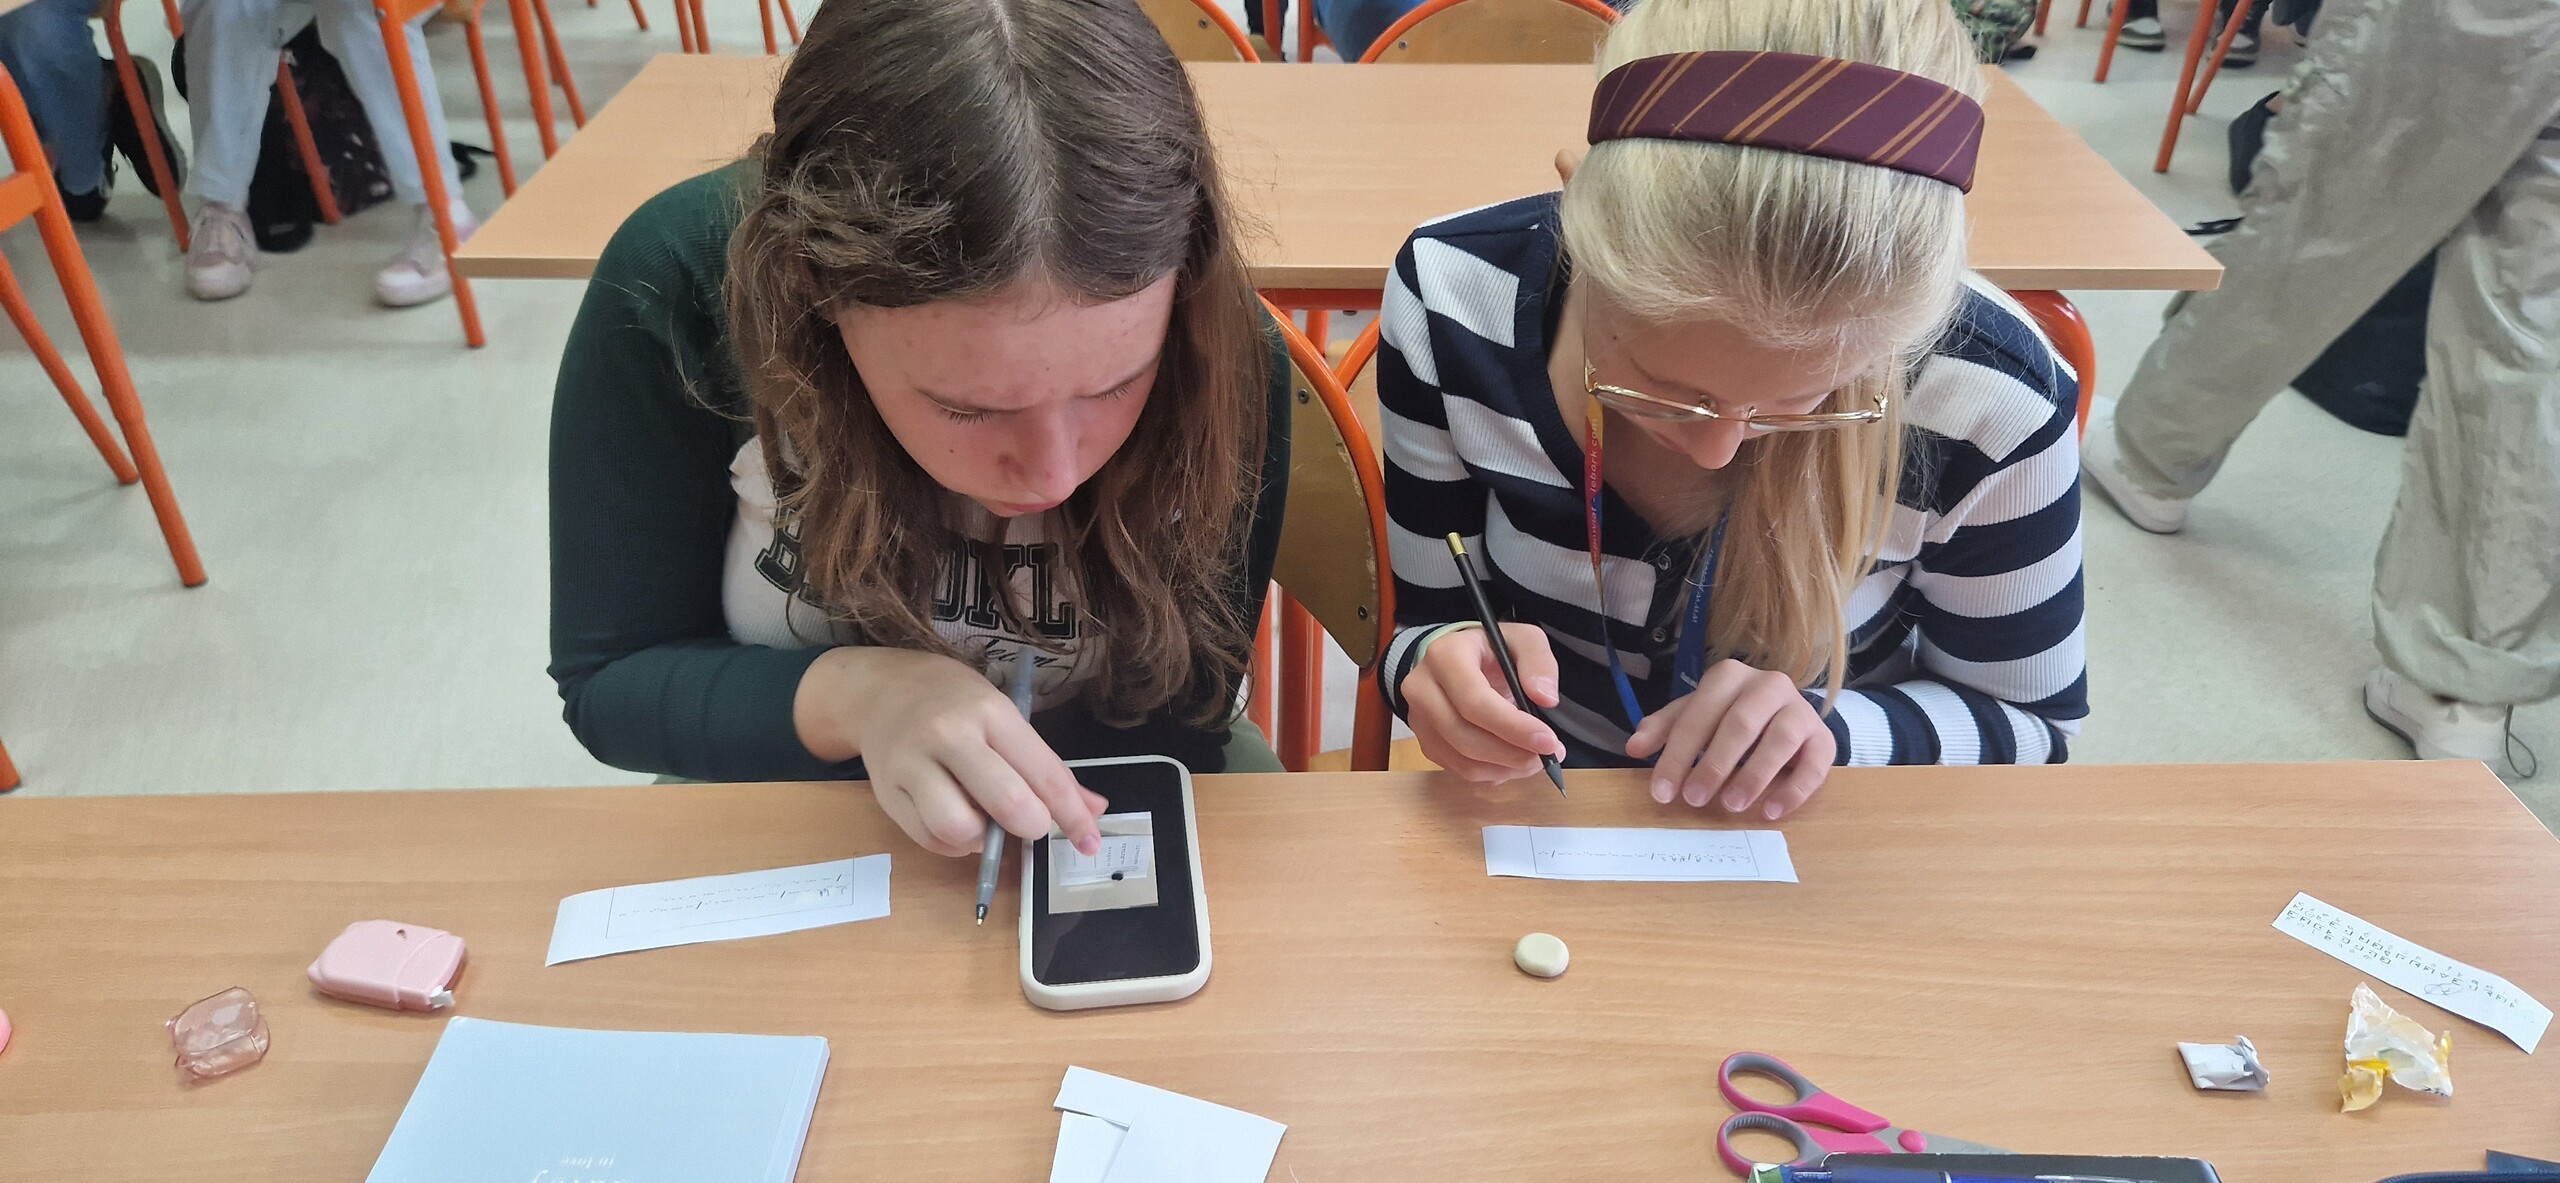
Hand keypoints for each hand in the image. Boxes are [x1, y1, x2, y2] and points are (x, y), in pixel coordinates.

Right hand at [795, 648, 1107, 857]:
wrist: (879, 690)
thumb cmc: (954, 702)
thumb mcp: (1004, 716)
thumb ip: (1046, 767)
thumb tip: (1093, 810)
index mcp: (990, 711)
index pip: (1043, 773)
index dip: (1071, 815)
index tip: (1089, 842)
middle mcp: (949, 734)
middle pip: (1006, 802)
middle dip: (1031, 826)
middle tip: (1031, 824)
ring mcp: (912, 764)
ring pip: (959, 828)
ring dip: (984, 840)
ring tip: (986, 822)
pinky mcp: (886, 792)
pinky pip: (930, 839)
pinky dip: (954, 845)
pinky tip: (960, 824)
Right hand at [1404, 623, 1567, 782]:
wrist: (1460, 661)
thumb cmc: (1491, 650)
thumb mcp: (1522, 640)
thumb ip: (1538, 661)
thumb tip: (1545, 698)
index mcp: (1444, 656)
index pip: (1474, 701)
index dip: (1513, 726)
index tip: (1548, 741)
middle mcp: (1421, 688)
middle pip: (1465, 736)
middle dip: (1512, 753)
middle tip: (1547, 756)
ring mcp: (1419, 719)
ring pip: (1462, 759)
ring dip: (1505, 767)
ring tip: (1535, 759)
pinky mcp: (1426, 742)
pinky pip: (1459, 769)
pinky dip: (1492, 772)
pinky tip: (1512, 759)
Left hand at [1624, 659, 1834, 819]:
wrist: (1789, 715)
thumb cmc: (1733, 715)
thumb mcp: (1697, 715)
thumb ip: (1666, 728)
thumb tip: (1633, 747)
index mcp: (1729, 676)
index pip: (1698, 714)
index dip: (1678, 754)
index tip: (1662, 792)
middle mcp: (1769, 685)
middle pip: (1740, 723)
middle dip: (1714, 764)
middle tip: (1694, 799)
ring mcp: (1801, 710)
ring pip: (1780, 739)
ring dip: (1754, 775)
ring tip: (1732, 805)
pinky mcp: (1824, 739)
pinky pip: (1814, 765)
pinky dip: (1792, 790)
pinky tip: (1770, 811)